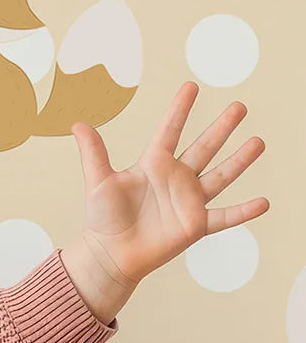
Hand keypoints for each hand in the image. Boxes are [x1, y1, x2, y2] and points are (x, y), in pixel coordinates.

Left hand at [64, 81, 267, 316]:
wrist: (109, 256)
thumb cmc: (102, 219)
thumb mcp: (98, 183)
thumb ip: (93, 153)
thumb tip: (78, 124)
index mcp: (153, 164)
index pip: (170, 131)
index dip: (179, 110)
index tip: (191, 86)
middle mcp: (176, 178)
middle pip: (204, 148)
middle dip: (222, 128)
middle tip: (239, 106)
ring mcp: (188, 201)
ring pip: (220, 176)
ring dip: (239, 161)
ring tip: (258, 142)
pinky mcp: (195, 225)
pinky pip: (224, 217)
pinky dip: (243, 212)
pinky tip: (263, 202)